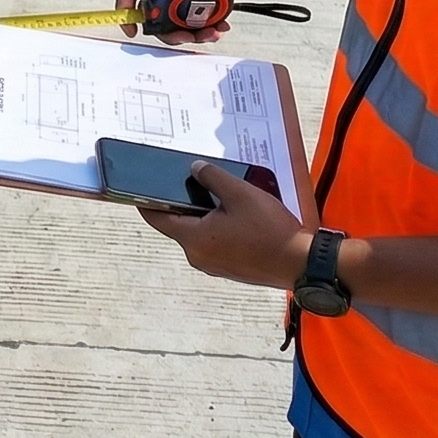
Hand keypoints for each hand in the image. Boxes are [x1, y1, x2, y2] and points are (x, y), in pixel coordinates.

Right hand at [116, 0, 251, 42]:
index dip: (125, 11)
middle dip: (168, 31)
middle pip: (153, 14)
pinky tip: (219, 26)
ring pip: (174, 22)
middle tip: (187, 36)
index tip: (132, 30)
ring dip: (190, 33)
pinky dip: (204, 29)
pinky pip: (192, 20)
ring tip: (211, 32)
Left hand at [139, 164, 311, 289]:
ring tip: (220, 197)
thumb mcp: (240, 193)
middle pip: (178, 225)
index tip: (138, 188)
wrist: (299, 263)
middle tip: (191, 183)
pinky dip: (217, 228)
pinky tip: (235, 216)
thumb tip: (195, 169)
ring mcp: (214, 265)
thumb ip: (212, 177)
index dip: (145, 201)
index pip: (157, 218)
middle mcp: (198, 256)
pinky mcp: (230, 269)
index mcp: (194, 238)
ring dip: (203, 216)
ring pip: (198, 234)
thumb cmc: (270, 230)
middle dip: (183, 204)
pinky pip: (214, 244)